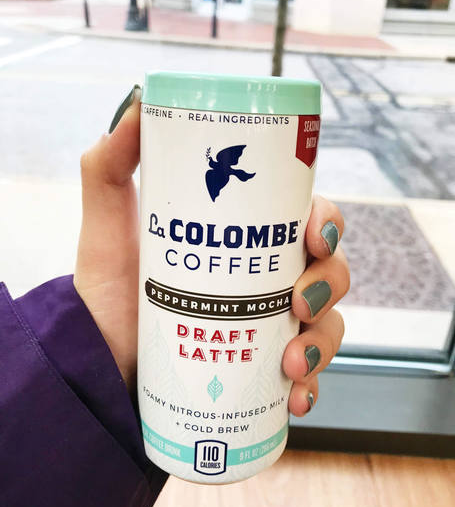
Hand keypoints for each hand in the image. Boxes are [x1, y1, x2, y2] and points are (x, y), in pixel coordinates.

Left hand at [74, 87, 349, 408]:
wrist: (100, 366)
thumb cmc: (109, 296)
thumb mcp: (108, 229)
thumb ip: (108, 168)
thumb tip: (132, 108)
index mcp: (246, 242)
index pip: (305, 219)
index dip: (327, 222)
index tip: (315, 235)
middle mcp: (265, 281)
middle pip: (328, 270)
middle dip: (328, 283)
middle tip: (298, 303)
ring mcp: (269, 328)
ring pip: (329, 323)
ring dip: (324, 342)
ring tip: (292, 364)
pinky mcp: (265, 373)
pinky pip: (310, 376)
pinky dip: (312, 387)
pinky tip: (296, 398)